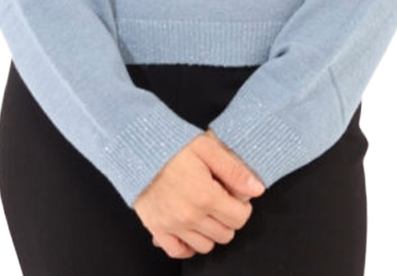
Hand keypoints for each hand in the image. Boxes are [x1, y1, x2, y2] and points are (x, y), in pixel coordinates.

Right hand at [133, 129, 264, 258]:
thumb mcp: (208, 147)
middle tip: (220, 200)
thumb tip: (257, 189)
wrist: (139, 148)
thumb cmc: (174, 145)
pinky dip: (187, 245)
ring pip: (206, 245)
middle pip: (225, 234)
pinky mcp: (157, 229)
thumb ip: (234, 170)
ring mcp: (173, 226)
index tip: (234, 194)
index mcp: (206, 196)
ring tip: (205, 211)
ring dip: (210, 231)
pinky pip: (178, 251)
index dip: (242, 206)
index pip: (240, 217)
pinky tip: (189, 228)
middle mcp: (190, 216)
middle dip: (228, 218)